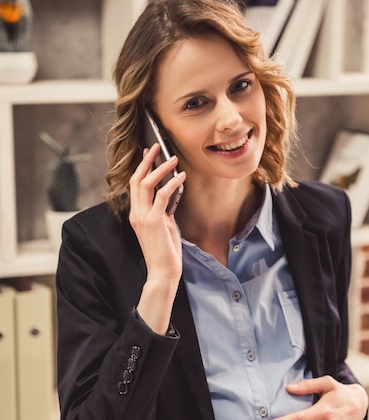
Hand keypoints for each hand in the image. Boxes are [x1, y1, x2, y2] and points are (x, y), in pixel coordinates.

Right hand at [129, 144, 185, 333]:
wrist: (163, 272)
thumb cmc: (165, 253)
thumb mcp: (164, 227)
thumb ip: (163, 212)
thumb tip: (170, 197)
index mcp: (136, 215)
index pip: (135, 186)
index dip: (141, 168)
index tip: (149, 154)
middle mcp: (136, 214)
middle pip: (137, 180)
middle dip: (147, 161)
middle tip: (157, 147)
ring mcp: (143, 217)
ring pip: (147, 184)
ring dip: (161, 168)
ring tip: (173, 158)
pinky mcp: (154, 221)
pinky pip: (163, 196)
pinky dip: (172, 183)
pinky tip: (181, 177)